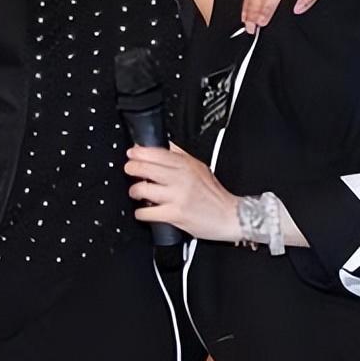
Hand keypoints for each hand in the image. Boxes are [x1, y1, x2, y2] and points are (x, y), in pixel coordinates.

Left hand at [124, 144, 241, 242]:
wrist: (230, 216)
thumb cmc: (214, 194)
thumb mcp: (200, 167)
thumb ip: (181, 155)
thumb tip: (163, 145)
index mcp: (187, 165)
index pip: (157, 153)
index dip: (140, 152)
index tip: (132, 153)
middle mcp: (181, 179)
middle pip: (147, 168)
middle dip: (132, 168)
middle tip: (129, 169)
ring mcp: (177, 197)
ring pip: (144, 189)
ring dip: (135, 191)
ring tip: (136, 192)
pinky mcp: (175, 215)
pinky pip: (148, 212)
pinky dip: (141, 212)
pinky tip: (143, 210)